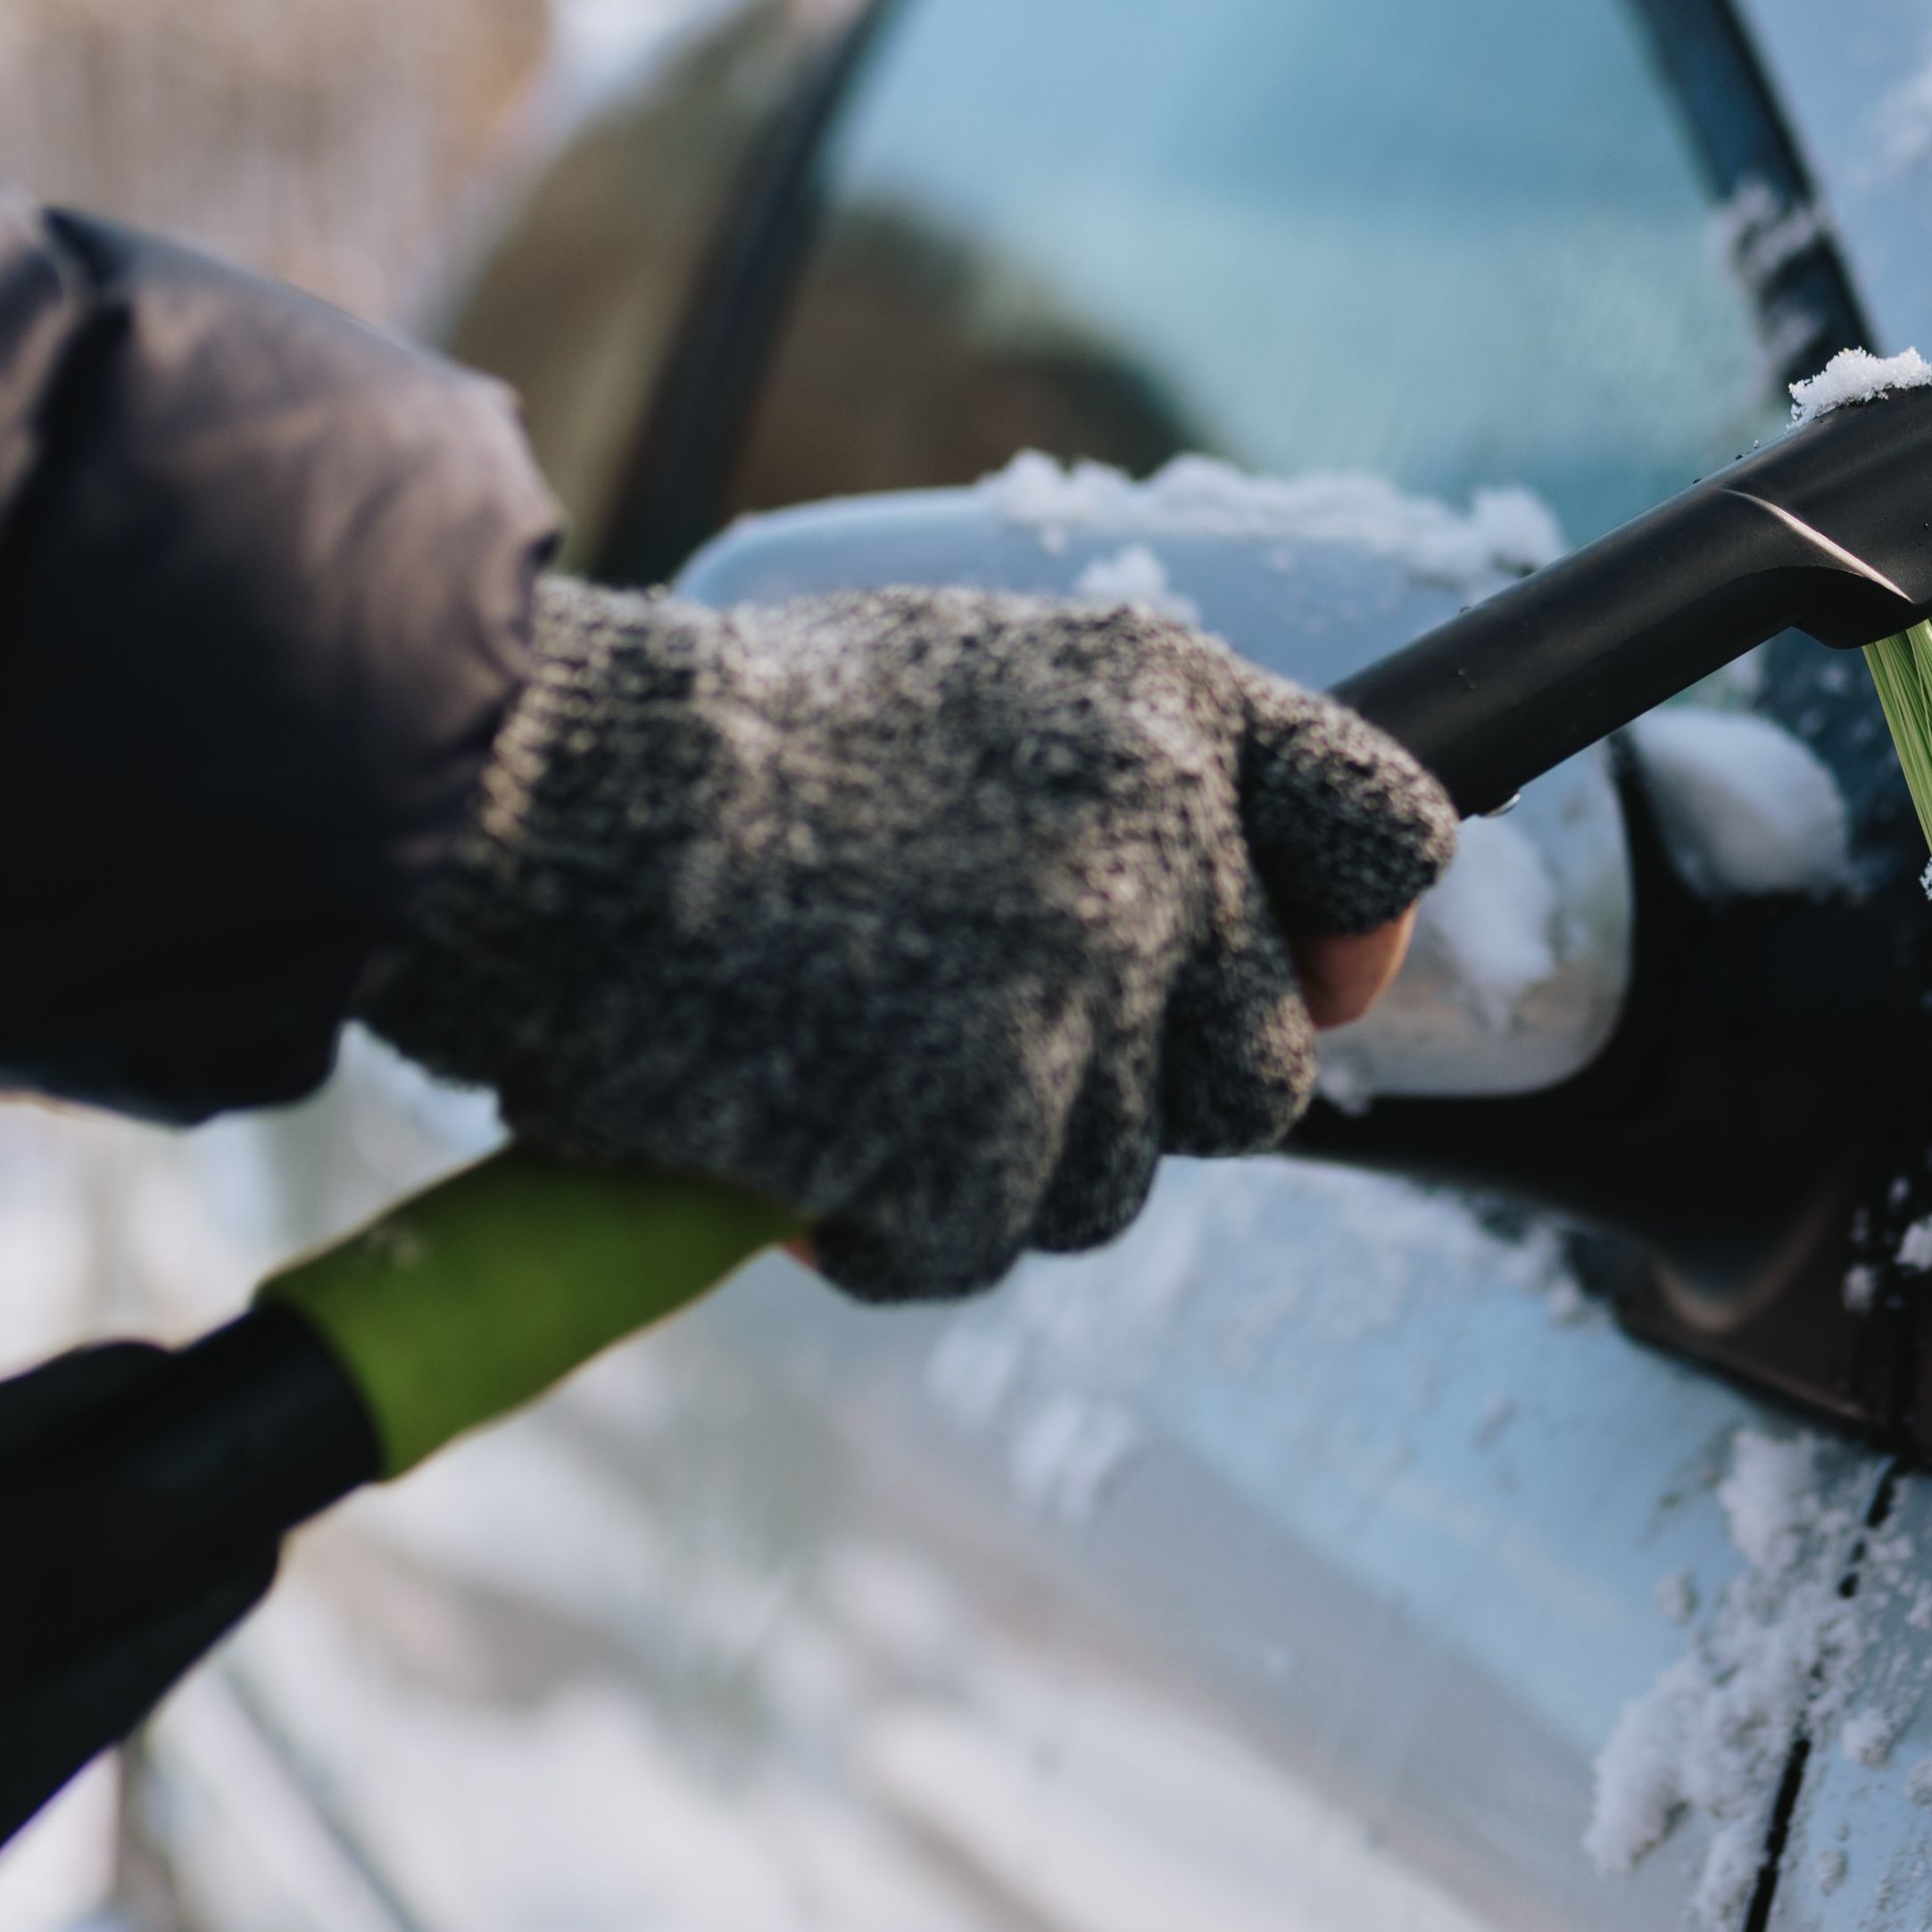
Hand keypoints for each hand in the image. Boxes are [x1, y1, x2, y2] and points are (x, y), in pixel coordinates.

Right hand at [361, 580, 1458, 1297]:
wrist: (543, 808)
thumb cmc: (720, 751)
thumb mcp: (966, 685)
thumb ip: (1135, 785)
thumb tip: (1320, 958)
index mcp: (1167, 703)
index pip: (1387, 832)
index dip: (1348, 928)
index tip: (1307, 971)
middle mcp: (1159, 845)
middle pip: (1261, 1069)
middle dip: (1137, 1089)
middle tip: (973, 1041)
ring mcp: (1078, 999)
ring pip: (1115, 1184)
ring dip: (987, 1163)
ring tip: (840, 1059)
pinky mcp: (981, 1135)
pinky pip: (978, 1246)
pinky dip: (882, 1225)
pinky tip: (786, 1128)